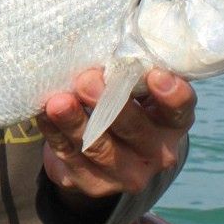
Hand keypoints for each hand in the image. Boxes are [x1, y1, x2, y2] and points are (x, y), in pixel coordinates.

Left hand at [36, 68, 194, 206]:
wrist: (100, 157)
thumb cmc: (120, 105)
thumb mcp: (134, 91)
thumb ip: (128, 72)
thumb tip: (101, 40)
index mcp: (171, 124)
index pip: (179, 111)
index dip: (171, 94)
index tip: (154, 74)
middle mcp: (155, 153)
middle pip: (135, 130)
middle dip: (109, 104)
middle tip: (87, 80)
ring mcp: (124, 174)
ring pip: (98, 147)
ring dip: (75, 122)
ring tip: (58, 101)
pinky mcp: (92, 184)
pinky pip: (70, 157)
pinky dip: (55, 133)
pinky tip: (44, 113)